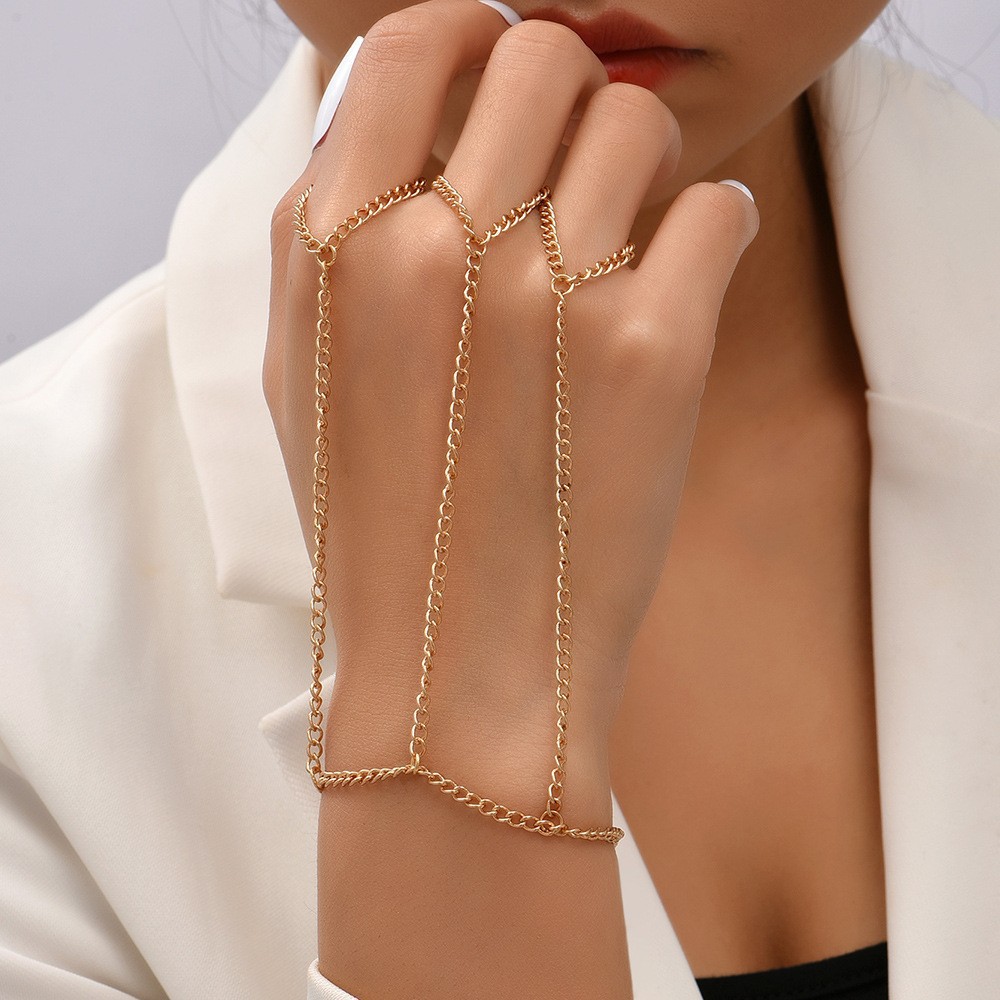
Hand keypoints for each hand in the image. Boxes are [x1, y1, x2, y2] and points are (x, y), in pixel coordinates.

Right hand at [265, 0, 757, 806]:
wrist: (453, 672)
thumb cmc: (379, 528)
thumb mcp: (299, 371)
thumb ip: (337, 232)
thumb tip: (405, 122)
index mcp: (330, 243)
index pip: (415, 37)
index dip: (472, 39)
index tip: (501, 80)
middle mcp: (429, 249)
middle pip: (540, 61)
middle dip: (567, 99)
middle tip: (574, 169)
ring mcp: (544, 295)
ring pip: (638, 122)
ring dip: (643, 168)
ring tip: (626, 241)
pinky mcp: (653, 350)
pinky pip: (718, 208)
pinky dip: (709, 234)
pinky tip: (675, 286)